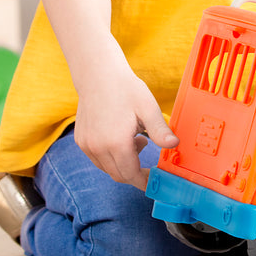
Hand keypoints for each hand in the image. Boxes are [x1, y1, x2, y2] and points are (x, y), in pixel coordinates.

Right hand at [73, 61, 178, 191]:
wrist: (98, 74)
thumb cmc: (125, 89)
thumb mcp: (148, 108)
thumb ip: (160, 131)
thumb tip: (174, 144)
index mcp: (116, 143)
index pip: (130, 174)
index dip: (143, 181)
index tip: (153, 181)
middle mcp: (98, 148)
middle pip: (118, 175)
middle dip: (135, 172)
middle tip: (147, 154)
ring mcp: (86, 145)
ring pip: (107, 168)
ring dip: (123, 163)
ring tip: (135, 139)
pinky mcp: (81, 141)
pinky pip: (97, 159)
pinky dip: (111, 156)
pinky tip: (120, 137)